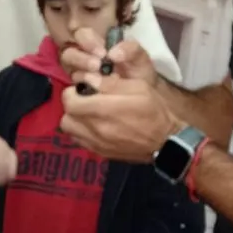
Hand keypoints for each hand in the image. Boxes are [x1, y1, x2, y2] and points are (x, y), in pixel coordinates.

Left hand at [59, 77, 179, 163]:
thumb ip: (110, 82)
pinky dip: (81, 132)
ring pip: (70, 131)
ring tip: (88, 114)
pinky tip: (94, 127)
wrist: (166, 141)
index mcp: (104, 109)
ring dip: (75, 120)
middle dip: (72, 106)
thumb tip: (89, 78)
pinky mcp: (100, 153)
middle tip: (85, 101)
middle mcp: (96, 129)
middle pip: (66, 116)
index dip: (72, 92)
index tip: (83, 89)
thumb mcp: (138, 87)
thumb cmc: (153, 109)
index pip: (69, 101)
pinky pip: (79, 141)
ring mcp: (97, 144)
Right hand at [60, 27, 157, 88]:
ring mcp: (80, 76)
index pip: (81, 35)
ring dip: (81, 73)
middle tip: (97, 65)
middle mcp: (84, 59)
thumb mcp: (140, 58)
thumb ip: (131, 49)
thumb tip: (112, 54)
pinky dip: (82, 89)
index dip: (87, 40)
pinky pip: (73, 90)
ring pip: (69, 71)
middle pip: (68, 53)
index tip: (103, 52)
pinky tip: (95, 91)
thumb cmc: (139, 74)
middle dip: (81, 58)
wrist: (144, 97)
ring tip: (96, 78)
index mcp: (97, 46)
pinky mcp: (80, 93)